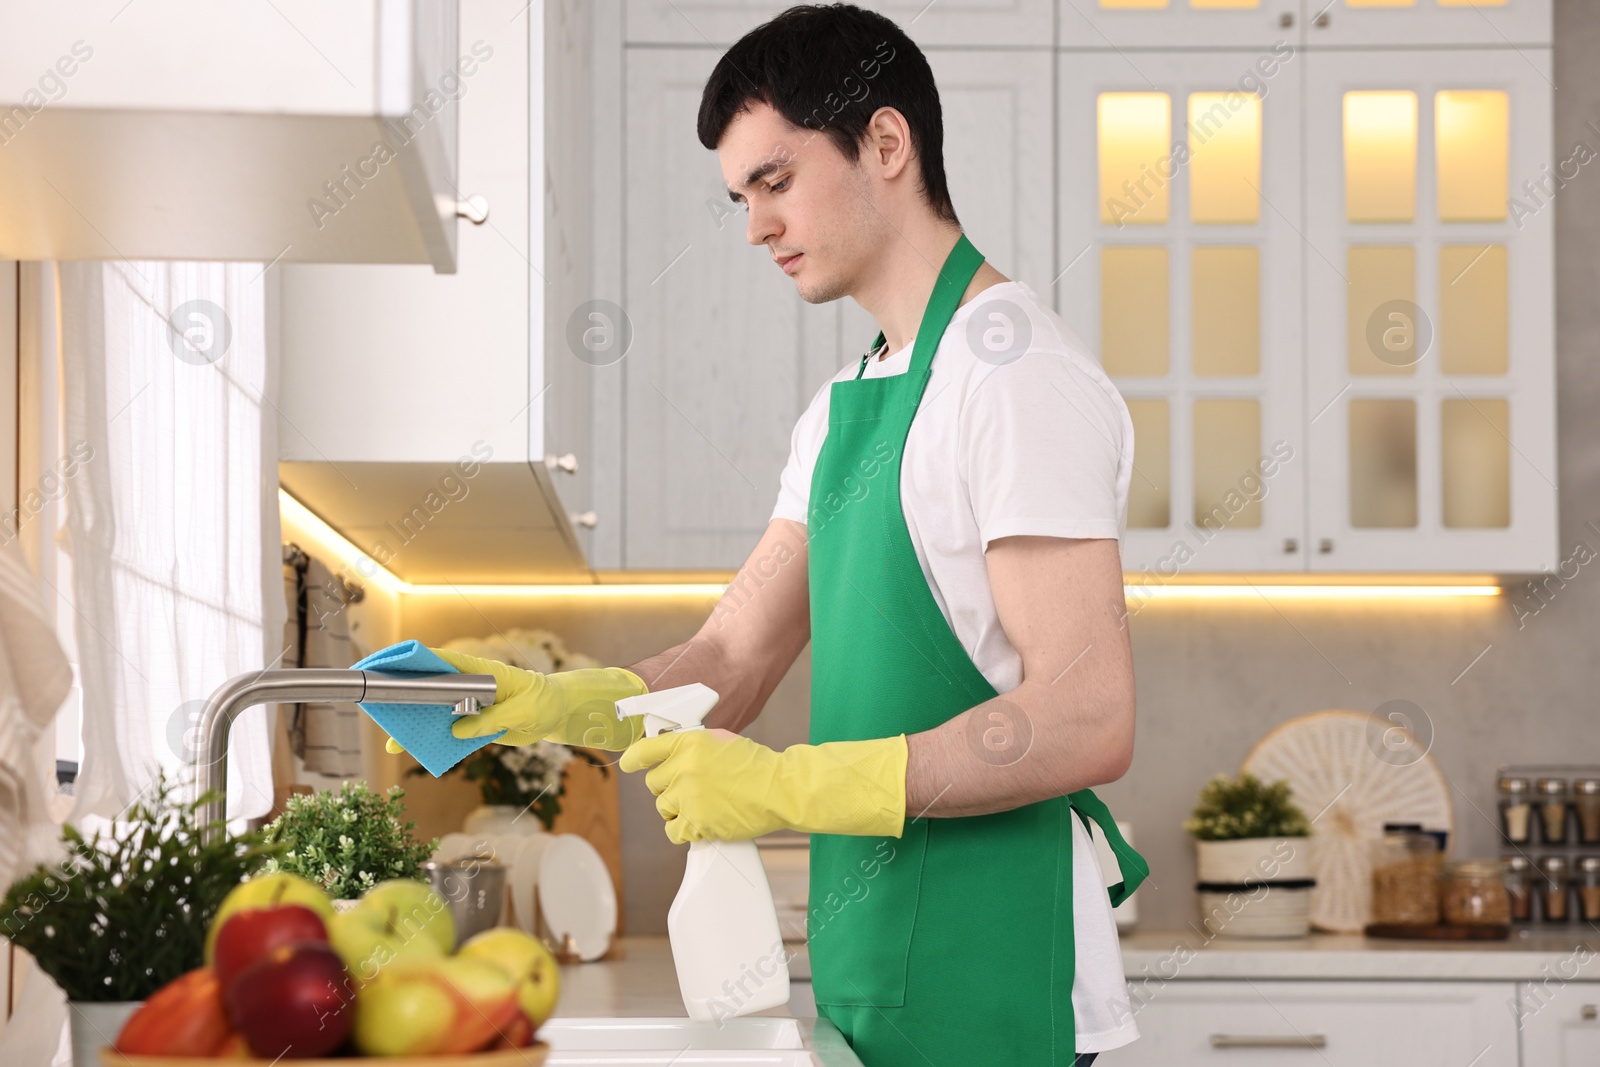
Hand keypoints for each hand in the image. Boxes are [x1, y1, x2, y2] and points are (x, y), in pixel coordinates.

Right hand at [379, 647, 649, 752]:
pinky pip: (449, 732)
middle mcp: (470, 686)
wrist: (556, 714)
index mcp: (480, 672)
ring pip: (435, 713)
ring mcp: (470, 705)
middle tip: (378, 707)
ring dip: (416, 727)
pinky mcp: (474, 724)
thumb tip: (458, 730)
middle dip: (405, 698)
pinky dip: (435, 742)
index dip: (415, 661)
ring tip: (394, 744)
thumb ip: (491, 720)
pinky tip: (420, 753)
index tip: (388, 664)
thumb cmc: (542, 702)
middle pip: (430, 688)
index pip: (443, 661)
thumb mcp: (521, 712)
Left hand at [619, 729, 908, 844]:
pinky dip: (684, 830)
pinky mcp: (696, 823)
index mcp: (688, 743)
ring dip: (677, 809)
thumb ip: (689, 745)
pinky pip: (672, 831)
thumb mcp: (719, 740)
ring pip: (662, 808)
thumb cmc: (755, 764)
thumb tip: (665, 752)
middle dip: (667, 787)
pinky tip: (700, 822)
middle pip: (653, 784)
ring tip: (702, 805)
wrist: (780, 789)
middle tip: (690, 788)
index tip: (628, 764)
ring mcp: (688, 797)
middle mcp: (684, 768)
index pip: (645, 750)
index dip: (632, 759)